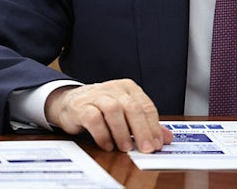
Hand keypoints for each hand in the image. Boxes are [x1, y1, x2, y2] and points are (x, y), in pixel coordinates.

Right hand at [44, 79, 173, 152]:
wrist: (70, 102)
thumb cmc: (102, 108)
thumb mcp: (126, 114)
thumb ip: (146, 125)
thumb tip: (167, 138)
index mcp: (128, 88)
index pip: (146, 106)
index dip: (154, 126)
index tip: (157, 143)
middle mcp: (114, 89)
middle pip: (132, 107)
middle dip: (142, 130)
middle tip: (146, 148)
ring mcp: (96, 96)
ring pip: (113, 110)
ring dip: (122, 131)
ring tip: (126, 147)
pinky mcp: (81, 106)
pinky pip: (93, 118)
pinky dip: (102, 133)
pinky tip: (107, 144)